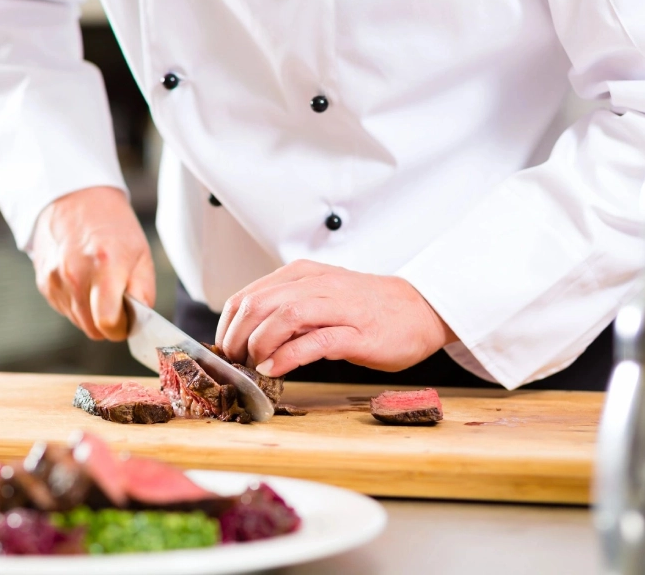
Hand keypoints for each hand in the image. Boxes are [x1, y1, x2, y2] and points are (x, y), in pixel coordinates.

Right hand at [31, 186, 154, 340]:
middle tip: (119, 303)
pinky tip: (85, 280)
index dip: (122, 328)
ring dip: (92, 314)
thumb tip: (140, 321)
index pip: (107, 322)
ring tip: (101, 285)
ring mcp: (55, 280)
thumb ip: (144, 291)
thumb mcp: (141, 253)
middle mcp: (76, 275)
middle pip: (93, 328)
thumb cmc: (114, 226)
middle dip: (109, 323)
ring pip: (78, 322)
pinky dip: (78, 303)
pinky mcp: (44, 283)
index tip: (128, 321)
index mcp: (106, 266)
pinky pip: (65, 309)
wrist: (75, 199)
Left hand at [214, 260, 455, 376]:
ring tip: (253, 365)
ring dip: (259, 345)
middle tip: (235, 362)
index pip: (249, 295)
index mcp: (303, 275)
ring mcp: (338, 307)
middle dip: (237, 338)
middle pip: (259, 305)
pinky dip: (288, 356)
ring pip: (284, 317)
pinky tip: (275, 369)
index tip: (225, 349)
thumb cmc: (366, 307)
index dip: (228, 326)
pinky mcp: (357, 333)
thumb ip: (288, 308)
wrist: (419, 309)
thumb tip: (247, 335)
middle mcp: (317, 285)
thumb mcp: (320, 296)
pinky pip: (314, 342)